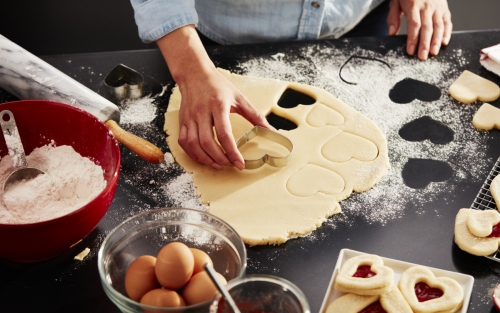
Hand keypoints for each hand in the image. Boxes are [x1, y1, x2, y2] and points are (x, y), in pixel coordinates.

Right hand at [157, 25, 273, 169]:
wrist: (195, 74)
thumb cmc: (218, 86)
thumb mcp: (239, 98)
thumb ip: (255, 116)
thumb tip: (271, 130)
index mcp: (218, 105)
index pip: (224, 134)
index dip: (232, 152)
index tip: (240, 163)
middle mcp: (201, 112)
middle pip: (207, 142)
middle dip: (220, 158)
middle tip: (230, 164)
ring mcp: (189, 117)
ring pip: (194, 144)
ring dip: (206, 159)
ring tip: (218, 164)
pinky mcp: (182, 120)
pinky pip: (183, 142)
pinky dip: (192, 153)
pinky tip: (203, 158)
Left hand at [387, 0, 451, 59]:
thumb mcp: (396, 2)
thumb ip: (393, 17)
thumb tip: (391, 33)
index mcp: (413, 5)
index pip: (414, 24)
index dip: (413, 39)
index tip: (410, 50)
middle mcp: (427, 6)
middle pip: (427, 27)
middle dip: (425, 44)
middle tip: (422, 56)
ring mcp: (438, 7)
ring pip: (439, 26)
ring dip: (436, 41)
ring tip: (433, 53)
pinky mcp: (444, 8)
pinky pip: (447, 21)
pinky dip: (447, 32)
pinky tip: (444, 42)